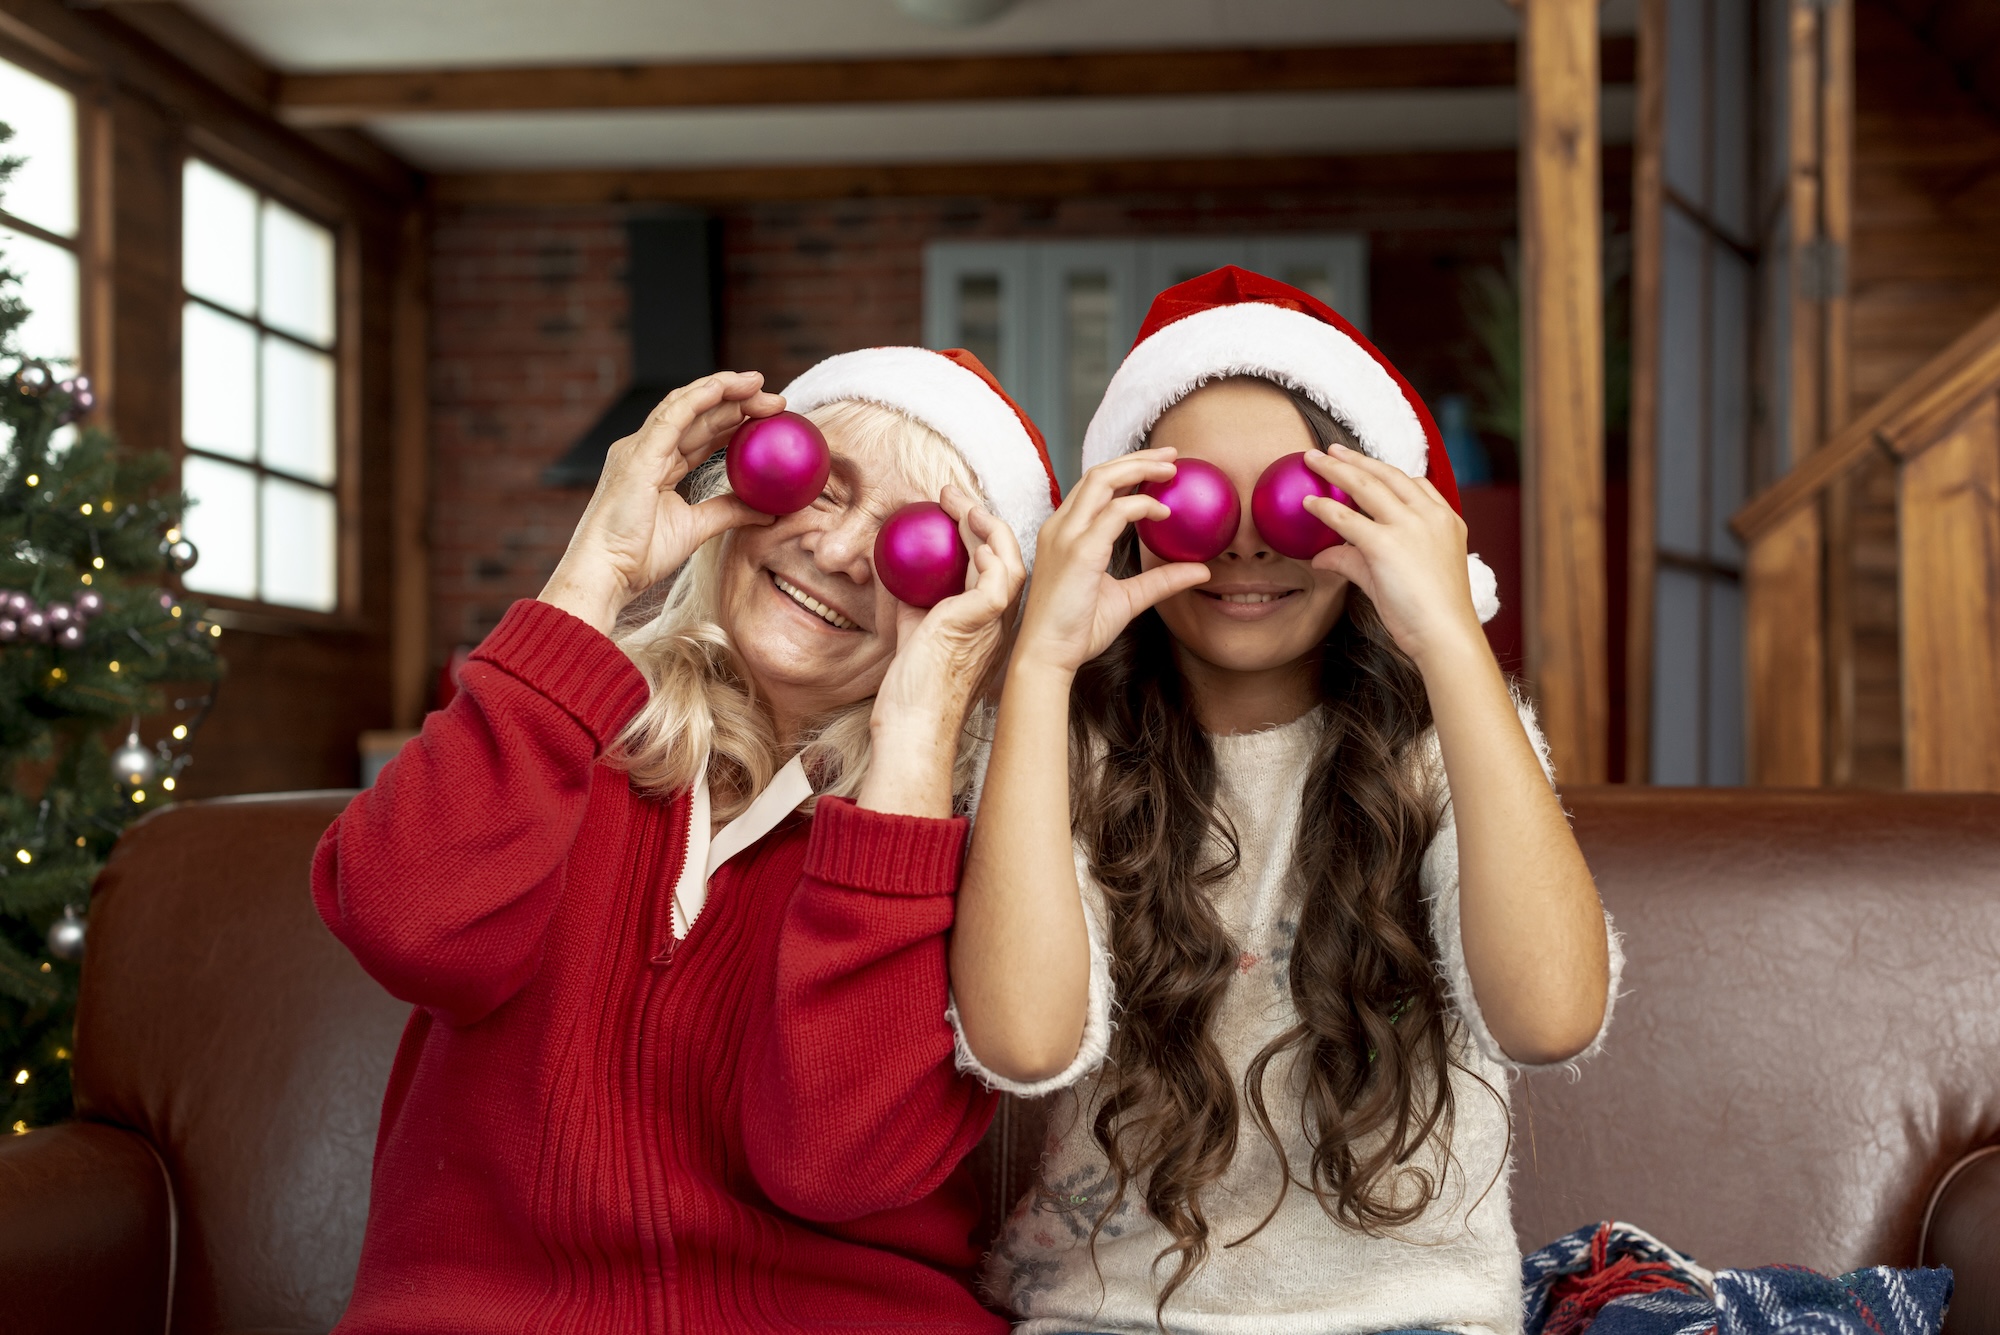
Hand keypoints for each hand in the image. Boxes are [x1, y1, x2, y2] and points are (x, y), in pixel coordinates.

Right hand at [539, 372, 783, 632]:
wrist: (606, 573)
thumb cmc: (639, 556)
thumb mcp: (695, 528)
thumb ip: (728, 512)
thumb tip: (768, 512)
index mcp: (655, 464)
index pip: (699, 432)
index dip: (733, 420)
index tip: (769, 417)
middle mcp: (645, 449)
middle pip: (696, 414)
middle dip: (736, 401)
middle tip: (776, 401)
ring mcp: (639, 448)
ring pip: (685, 405)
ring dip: (724, 390)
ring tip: (759, 383)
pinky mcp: (638, 454)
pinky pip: (673, 416)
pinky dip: (700, 397)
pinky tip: (726, 387)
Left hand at [861, 485, 1028, 817]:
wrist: (912, 724)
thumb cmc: (908, 687)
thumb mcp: (908, 626)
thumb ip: (907, 595)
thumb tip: (887, 560)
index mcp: (983, 621)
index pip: (987, 566)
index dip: (974, 533)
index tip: (949, 508)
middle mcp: (996, 620)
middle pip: (1001, 555)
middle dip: (980, 517)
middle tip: (951, 493)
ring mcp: (993, 623)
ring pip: (1006, 561)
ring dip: (986, 525)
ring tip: (960, 501)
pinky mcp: (980, 624)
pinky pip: (996, 581)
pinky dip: (987, 554)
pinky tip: (968, 535)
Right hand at [1014, 449, 1210, 675]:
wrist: (1048, 656)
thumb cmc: (1076, 631)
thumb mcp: (1127, 600)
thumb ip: (1160, 581)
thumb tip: (1200, 570)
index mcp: (1064, 533)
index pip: (1095, 487)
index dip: (1127, 470)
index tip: (1159, 469)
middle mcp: (1061, 527)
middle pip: (1099, 473)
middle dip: (1138, 459)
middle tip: (1172, 456)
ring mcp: (1066, 536)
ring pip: (1102, 480)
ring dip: (1139, 469)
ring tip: (1171, 469)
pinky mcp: (1079, 551)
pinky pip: (1113, 513)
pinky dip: (1141, 506)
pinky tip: (1163, 512)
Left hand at [1302, 443, 1485, 665]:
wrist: (1446, 635)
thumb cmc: (1428, 614)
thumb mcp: (1399, 577)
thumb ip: (1359, 560)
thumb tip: (1324, 556)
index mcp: (1446, 520)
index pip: (1415, 484)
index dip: (1386, 471)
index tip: (1366, 465)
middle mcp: (1430, 516)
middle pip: (1387, 474)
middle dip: (1356, 459)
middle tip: (1330, 449)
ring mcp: (1409, 526)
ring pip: (1366, 486)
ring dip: (1336, 469)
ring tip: (1312, 460)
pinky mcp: (1386, 544)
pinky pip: (1347, 519)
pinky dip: (1325, 509)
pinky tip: (1307, 503)